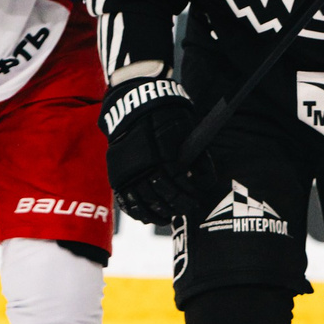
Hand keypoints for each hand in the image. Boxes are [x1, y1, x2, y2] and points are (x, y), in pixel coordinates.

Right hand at [100, 75, 224, 225]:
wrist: (135, 106)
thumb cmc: (167, 117)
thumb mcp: (187, 132)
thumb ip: (198, 159)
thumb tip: (206, 183)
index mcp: (163, 156)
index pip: (179, 185)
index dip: (189, 196)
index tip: (196, 201)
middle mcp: (143, 167)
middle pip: (162, 197)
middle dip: (177, 206)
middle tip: (187, 210)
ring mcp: (128, 172)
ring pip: (143, 202)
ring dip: (157, 214)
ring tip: (168, 218)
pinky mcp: (116, 174)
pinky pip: (125, 200)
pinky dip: (136, 211)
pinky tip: (147, 216)